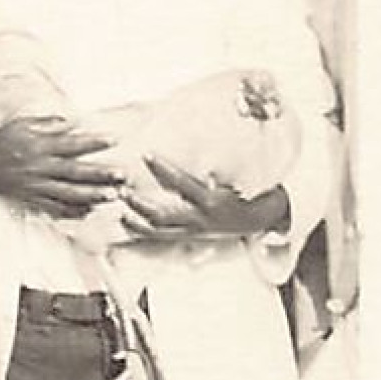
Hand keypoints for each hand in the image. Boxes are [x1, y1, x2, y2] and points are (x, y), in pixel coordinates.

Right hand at [0, 116, 123, 217]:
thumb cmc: (0, 142)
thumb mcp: (20, 125)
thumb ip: (46, 124)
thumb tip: (70, 122)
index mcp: (37, 147)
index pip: (70, 144)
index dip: (92, 142)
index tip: (113, 139)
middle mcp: (39, 168)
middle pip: (74, 172)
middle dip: (100, 174)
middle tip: (121, 175)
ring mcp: (36, 186)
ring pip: (68, 193)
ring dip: (92, 195)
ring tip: (112, 195)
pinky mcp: (33, 199)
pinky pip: (56, 207)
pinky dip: (73, 210)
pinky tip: (90, 210)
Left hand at [121, 156, 290, 240]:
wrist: (261, 220)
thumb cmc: (250, 192)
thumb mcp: (238, 177)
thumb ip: (216, 166)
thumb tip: (200, 142)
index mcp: (211, 202)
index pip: (181, 183)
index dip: (162, 169)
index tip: (146, 155)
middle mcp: (199, 220)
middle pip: (160, 216)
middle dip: (138, 204)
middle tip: (122, 190)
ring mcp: (192, 231)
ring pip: (155, 230)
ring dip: (134, 218)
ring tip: (119, 202)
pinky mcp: (188, 236)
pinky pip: (158, 237)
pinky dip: (139, 229)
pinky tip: (123, 218)